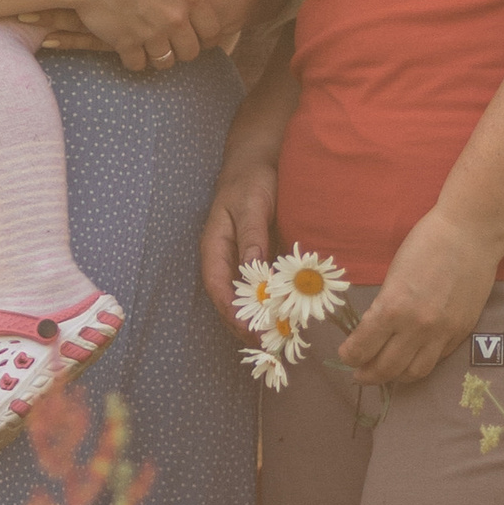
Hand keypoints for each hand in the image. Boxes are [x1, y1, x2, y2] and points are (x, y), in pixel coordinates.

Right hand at [27, 0, 276, 58]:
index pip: (213, 30)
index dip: (206, 33)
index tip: (196, 31)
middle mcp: (175, 19)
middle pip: (191, 51)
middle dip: (184, 47)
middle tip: (173, 39)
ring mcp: (151, 34)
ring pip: (166, 62)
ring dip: (161, 56)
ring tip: (153, 45)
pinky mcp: (126, 44)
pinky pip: (139, 65)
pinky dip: (136, 60)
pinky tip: (131, 48)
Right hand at [201, 149, 281, 328]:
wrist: (260, 160)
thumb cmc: (251, 180)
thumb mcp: (250, 205)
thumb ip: (251, 236)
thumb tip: (252, 271)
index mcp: (214, 247)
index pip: (216, 286)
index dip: (231, 311)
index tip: (250, 330)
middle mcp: (225, 259)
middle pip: (229, 299)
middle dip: (245, 324)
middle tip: (268, 344)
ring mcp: (242, 261)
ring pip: (246, 297)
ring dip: (259, 317)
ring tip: (279, 337)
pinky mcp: (260, 259)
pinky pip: (263, 286)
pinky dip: (273, 302)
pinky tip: (289, 314)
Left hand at [336, 209, 500, 387]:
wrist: (471, 234)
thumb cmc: (427, 243)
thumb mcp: (393, 275)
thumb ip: (385, 307)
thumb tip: (374, 332)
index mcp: (393, 308)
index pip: (363, 347)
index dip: (349, 356)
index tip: (345, 355)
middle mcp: (417, 327)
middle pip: (387, 368)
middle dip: (367, 374)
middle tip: (359, 373)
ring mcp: (443, 333)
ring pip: (414, 373)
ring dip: (396, 377)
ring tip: (386, 372)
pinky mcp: (462, 332)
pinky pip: (437, 359)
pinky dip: (420, 362)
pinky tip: (412, 356)